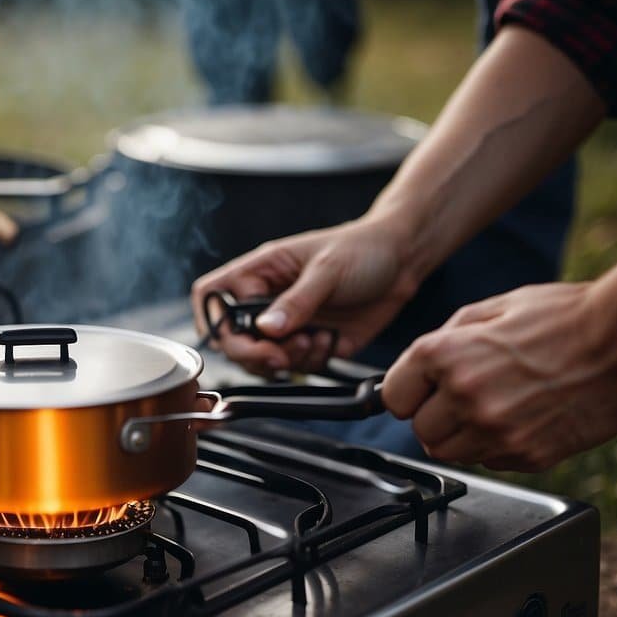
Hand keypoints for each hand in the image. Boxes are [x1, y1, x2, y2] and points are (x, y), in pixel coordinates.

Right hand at [190, 215, 419, 375]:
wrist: (403, 261)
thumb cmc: (362, 249)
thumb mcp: (327, 270)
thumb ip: (297, 301)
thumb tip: (265, 328)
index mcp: (260, 272)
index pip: (214, 299)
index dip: (213, 321)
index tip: (233, 338)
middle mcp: (267, 300)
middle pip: (234, 339)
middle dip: (254, 354)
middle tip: (278, 356)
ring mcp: (288, 325)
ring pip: (263, 360)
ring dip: (286, 360)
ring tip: (312, 341)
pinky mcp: (310, 343)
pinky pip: (297, 367)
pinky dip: (311, 362)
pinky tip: (329, 341)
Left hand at [381, 281, 616, 470]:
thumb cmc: (565, 317)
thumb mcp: (494, 309)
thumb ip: (446, 339)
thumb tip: (415, 368)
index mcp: (445, 355)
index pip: (392, 398)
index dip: (408, 392)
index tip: (421, 391)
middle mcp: (463, 396)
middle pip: (420, 430)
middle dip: (437, 415)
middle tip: (466, 396)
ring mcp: (495, 430)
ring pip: (450, 452)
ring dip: (463, 435)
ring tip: (496, 406)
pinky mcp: (526, 455)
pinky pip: (490, 462)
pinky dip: (497, 446)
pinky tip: (522, 417)